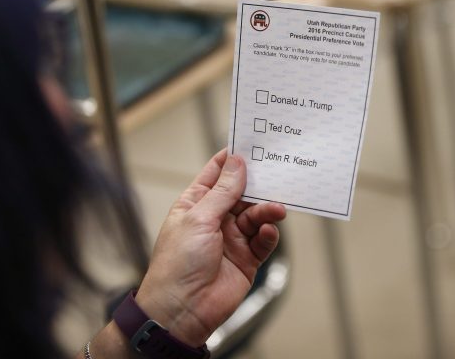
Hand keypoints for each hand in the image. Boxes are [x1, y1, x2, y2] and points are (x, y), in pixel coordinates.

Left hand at [135, 149, 286, 346]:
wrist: (182, 311)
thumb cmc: (177, 264)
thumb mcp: (198, 219)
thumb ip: (223, 192)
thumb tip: (237, 163)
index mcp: (196, 203)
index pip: (217, 173)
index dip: (233, 159)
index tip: (253, 144)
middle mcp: (215, 218)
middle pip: (243, 192)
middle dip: (258, 184)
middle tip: (277, 173)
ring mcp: (231, 238)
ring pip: (256, 215)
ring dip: (267, 210)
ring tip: (277, 209)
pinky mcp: (247, 258)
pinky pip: (263, 240)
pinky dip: (268, 234)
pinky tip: (267, 232)